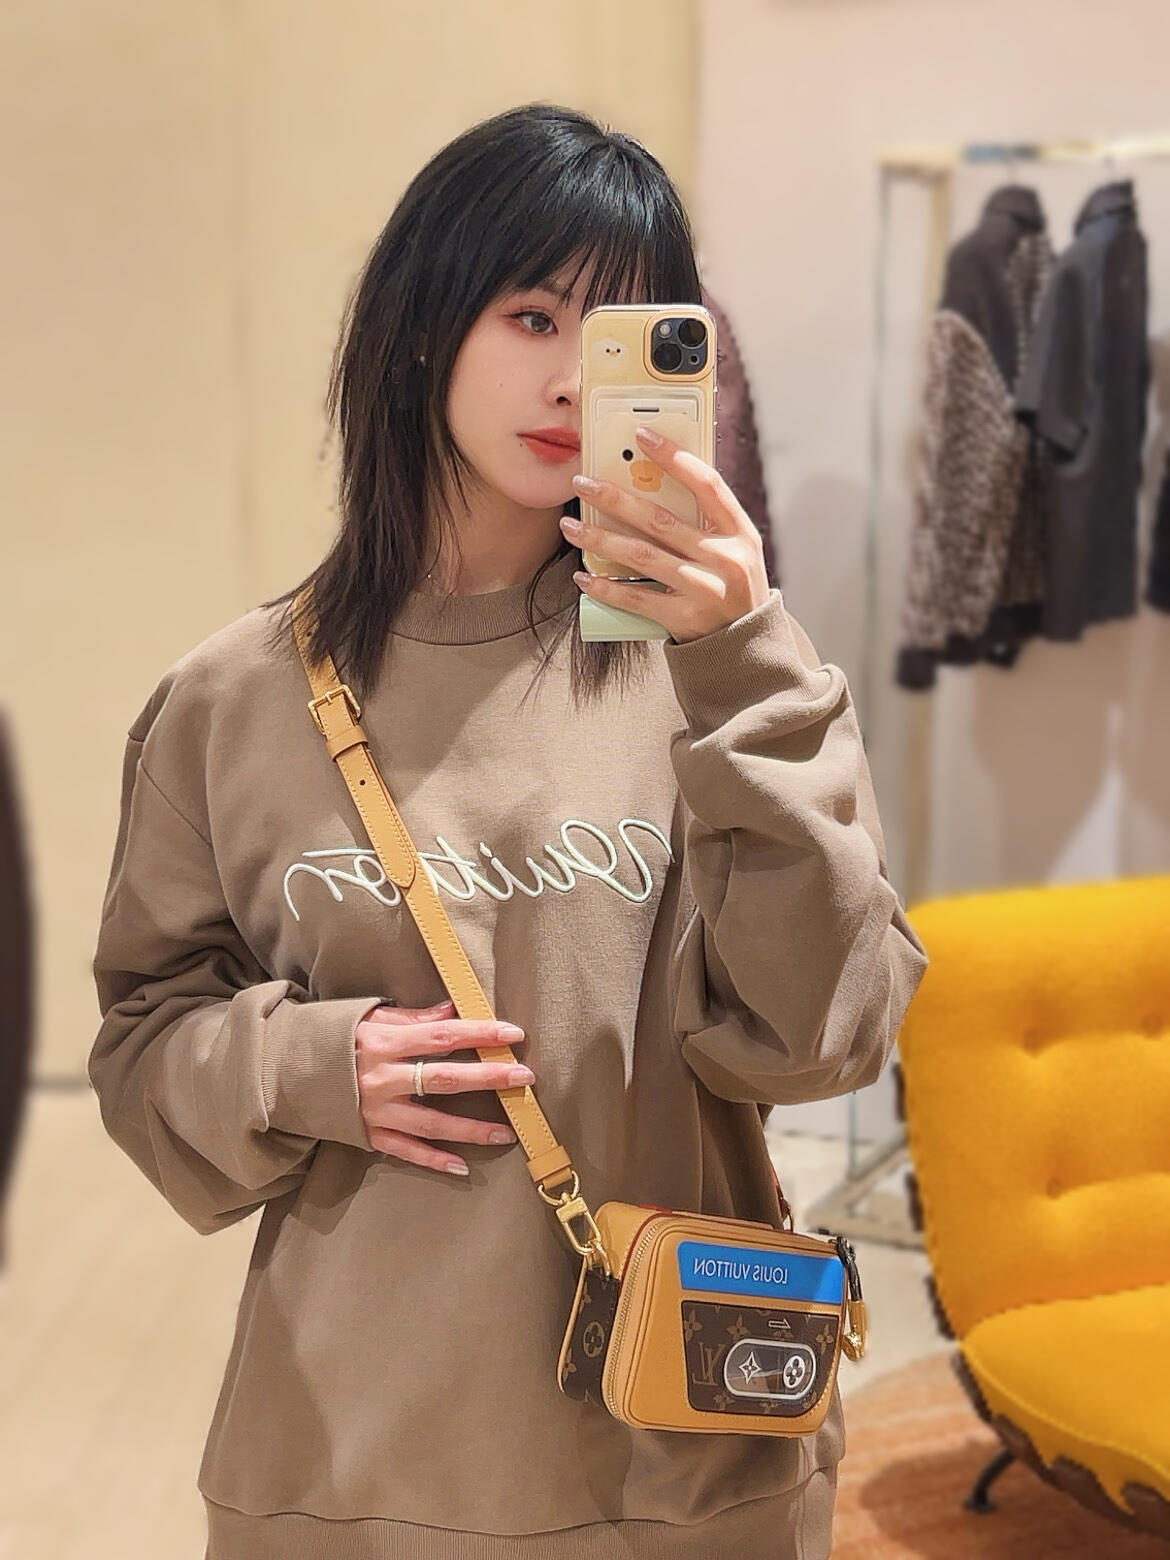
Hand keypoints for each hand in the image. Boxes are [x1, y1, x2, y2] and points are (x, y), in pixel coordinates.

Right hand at [354, 998, 533, 1175]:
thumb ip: (414, 1018)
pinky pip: (405, 1151)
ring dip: (471, 1128)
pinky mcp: (368, 1135)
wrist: (287, 1071)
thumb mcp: (371, 1018)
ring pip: (430, 1122)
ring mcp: (375, 1110)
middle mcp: (381, 1078)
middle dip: (487, 1078)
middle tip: (524, 1077)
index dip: (478, 1034)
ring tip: (506, 1132)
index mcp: (384, 1042)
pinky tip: (462, 1166)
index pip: (441, 1036)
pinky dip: (433, 1160)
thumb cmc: (336, 1037)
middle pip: (442, 1079)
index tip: (512, 1034)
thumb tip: (454, 1010)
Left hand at [562, 425, 770, 642]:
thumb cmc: (733, 589)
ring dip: (600, 539)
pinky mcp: (684, 619)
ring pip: (642, 556)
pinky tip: (582, 576)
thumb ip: (706, 522)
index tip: (642, 435)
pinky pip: (636, 598)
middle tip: (582, 482)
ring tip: (570, 526)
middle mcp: (725, 559)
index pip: (707, 484)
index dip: (675, 457)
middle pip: (661, 520)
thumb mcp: (735, 551)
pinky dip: (606, 588)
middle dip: (616, 498)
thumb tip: (653, 482)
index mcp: (740, 533)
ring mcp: (705, 590)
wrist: (745, 648)